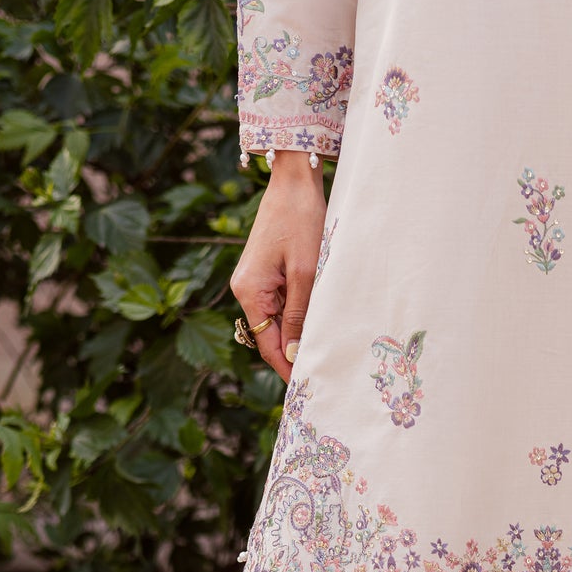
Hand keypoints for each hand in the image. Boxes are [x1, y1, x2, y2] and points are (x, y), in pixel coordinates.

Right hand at [230, 152, 326, 381]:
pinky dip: (298, 316)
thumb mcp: (304, 272)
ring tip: (326, 353)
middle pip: (271, 336)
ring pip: (277, 321)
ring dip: (298, 335)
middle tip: (324, 376)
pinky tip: (318, 323)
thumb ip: (299, 315)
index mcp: (249, 291)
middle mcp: (245, 289)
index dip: (288, 368)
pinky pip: (281, 304)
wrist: (294, 182)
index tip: (308, 388)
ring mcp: (254, 281)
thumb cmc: (301, 221)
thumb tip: (296, 355)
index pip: (268, 344)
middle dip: (294, 355)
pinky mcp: (265, 272)